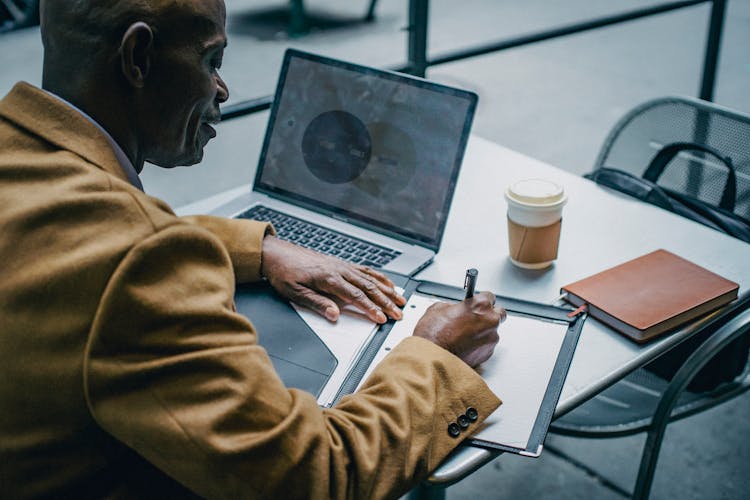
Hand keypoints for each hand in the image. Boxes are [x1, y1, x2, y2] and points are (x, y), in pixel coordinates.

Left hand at [260, 236, 405, 322]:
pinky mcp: (341, 264)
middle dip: (386, 301)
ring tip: (401, 299)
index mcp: (329, 278)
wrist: (277, 254)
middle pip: (368, 287)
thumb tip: (334, 314)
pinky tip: (387, 283)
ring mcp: (342, 265)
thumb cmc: (284, 272)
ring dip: (387, 289)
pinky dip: (379, 277)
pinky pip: (365, 270)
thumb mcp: (295, 293)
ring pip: (370, 278)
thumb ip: (317, 303)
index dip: (370, 308)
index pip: (355, 296)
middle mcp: (339, 270)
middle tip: (399, 313)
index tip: (381, 318)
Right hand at [413, 292, 504, 366]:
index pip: (490, 296)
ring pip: (493, 331)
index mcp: (480, 306)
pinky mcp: (488, 353)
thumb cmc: (434, 334)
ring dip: (483, 331)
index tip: (476, 303)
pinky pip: (487, 345)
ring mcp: (491, 338)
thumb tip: (456, 309)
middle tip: (475, 318)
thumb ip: (453, 306)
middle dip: (488, 315)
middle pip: (499, 313)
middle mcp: (490, 321)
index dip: (481, 300)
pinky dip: (479, 345)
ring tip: (464, 335)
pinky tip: (465, 345)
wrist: (432, 358)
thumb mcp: (438, 308)